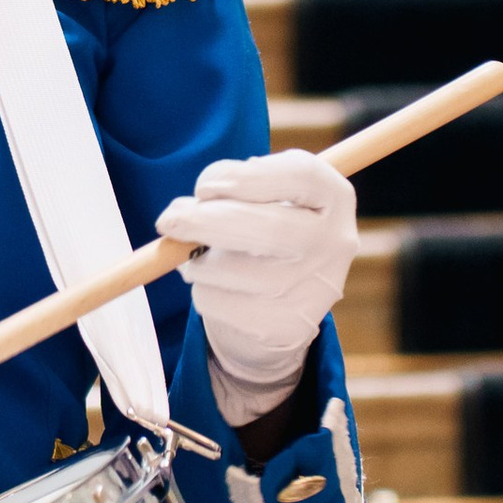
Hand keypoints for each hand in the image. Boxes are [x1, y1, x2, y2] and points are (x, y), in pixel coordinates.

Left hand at [158, 149, 356, 417]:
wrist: (288, 305)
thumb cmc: (268, 228)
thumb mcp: (263, 197)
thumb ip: (229, 190)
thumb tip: (180, 211)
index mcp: (334, 197)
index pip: (300, 174)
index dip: (245, 177)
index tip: (205, 187)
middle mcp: (334, 243)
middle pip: (267, 229)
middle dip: (205, 221)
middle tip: (168, 220)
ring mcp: (312, 290)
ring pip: (231, 269)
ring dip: (195, 259)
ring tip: (200, 255)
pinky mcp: (283, 327)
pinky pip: (217, 300)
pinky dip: (202, 288)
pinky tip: (216, 285)